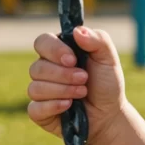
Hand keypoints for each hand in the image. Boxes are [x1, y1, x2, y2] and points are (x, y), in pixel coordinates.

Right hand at [27, 26, 127, 144]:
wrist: (109, 113)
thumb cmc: (107, 82)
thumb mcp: (108, 59)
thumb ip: (98, 40)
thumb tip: (77, 31)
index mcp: (58, 52)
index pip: (42, 42)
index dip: (54, 50)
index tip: (73, 60)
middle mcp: (45, 69)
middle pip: (37, 67)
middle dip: (64, 75)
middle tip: (84, 79)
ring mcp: (40, 90)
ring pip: (35, 88)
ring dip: (63, 90)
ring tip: (82, 92)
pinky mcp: (39, 111)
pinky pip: (35, 108)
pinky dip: (54, 106)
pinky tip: (69, 106)